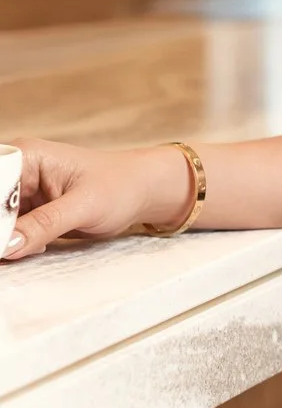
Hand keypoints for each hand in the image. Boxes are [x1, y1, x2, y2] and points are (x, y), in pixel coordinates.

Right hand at [1, 140, 196, 260]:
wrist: (142, 191)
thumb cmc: (120, 186)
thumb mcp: (84, 206)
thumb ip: (44, 224)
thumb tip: (6, 246)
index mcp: (26, 156)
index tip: (2, 240)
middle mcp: (18, 171)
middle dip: (1, 231)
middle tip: (9, 251)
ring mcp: (21, 193)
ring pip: (1, 222)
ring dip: (6, 240)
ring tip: (29, 248)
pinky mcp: (29, 212)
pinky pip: (9, 231)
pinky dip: (15, 244)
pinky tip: (36, 247)